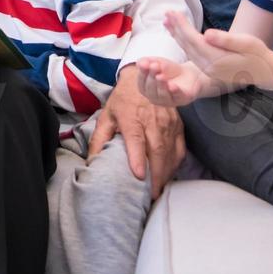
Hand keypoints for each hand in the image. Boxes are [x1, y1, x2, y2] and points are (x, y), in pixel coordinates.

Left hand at [89, 70, 182, 201]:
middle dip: (156, 175)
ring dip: (166, 173)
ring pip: (170, 152)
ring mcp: (168, 123)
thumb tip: (92, 162)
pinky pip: (180, 148)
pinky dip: (175, 163)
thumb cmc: (123, 100)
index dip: (138, 159)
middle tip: (152, 195)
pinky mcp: (178, 125)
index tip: (140, 176)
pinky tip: (169, 174)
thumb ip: (99, 139)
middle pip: (157, 150)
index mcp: (131, 118)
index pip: (136, 141)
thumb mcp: (106, 116)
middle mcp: (152, 120)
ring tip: (159, 189)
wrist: (144, 78)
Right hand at [136, 55, 214, 106]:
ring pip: (162, 95)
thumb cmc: (169, 70)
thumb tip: (140, 62)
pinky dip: (174, 91)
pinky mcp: (182, 99)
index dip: (142, 73)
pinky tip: (172, 85)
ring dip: (161, 85)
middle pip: (151, 90)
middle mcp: (155, 97)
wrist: (190, 75)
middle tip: (154, 66)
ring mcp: (168, 101)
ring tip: (160, 76)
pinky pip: (177, 96)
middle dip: (152, 77)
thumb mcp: (158, 62)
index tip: (145, 64)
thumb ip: (148, 61)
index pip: (141, 82)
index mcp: (146, 89)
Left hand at [165, 10, 272, 89]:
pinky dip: (182, 42)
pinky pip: (191, 54)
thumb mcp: (246, 43)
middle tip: (167, 12)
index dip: (182, 26)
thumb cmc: (257, 54)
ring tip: (167, 20)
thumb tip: (206, 34)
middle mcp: (208, 67)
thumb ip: (226, 40)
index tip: (174, 12)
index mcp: (217, 60)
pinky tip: (177, 33)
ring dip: (176, 34)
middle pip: (187, 45)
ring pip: (187, 50)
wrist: (264, 72)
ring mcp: (207, 70)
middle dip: (176, 28)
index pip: (194, 41)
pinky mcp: (208, 69)